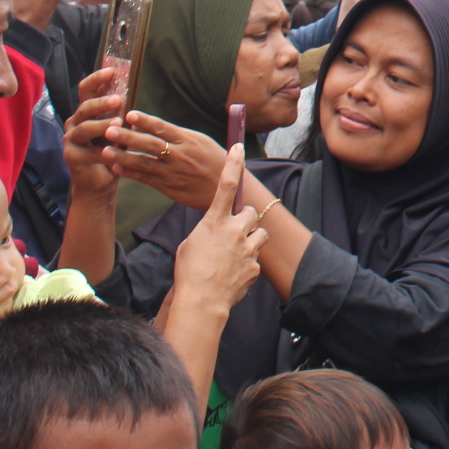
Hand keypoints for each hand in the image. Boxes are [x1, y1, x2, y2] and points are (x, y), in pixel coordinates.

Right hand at [63, 67, 125, 198]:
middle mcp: (75, 123)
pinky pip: (88, 152)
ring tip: (119, 123)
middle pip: (85, 107)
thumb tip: (132, 92)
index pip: (87, 90)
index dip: (97, 79)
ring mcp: (71, 139)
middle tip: (119, 99)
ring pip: (85, 128)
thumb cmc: (112, 150)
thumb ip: (121, 112)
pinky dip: (104, 151)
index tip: (112, 70)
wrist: (101, 181)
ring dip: (102, 125)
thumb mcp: (119, 128)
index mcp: (86, 112)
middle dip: (101, 102)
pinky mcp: (71, 157)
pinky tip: (115, 152)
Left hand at [103, 111, 228, 211]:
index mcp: (190, 140)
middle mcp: (181, 155)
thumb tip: (150, 124)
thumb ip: (177, 134)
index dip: (146, 121)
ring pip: (144, 163)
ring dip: (123, 157)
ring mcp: (174, 173)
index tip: (130, 114)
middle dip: (128, 137)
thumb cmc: (215, 161)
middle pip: (151, 144)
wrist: (228, 188)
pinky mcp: (169, 188)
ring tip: (105, 151)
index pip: (164, 128)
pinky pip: (146, 179)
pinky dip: (130, 173)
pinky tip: (116, 168)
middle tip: (109, 130)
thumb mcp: (202, 142)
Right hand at [170, 143, 267, 313]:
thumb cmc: (189, 272)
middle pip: (249, 213)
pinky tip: (234, 274)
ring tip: (235, 254)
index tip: (238, 147)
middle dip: (244, 220)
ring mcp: (248, 248)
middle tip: (233, 233)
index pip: (226, 186)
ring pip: (259, 234)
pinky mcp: (255, 265)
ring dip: (250, 240)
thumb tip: (219, 230)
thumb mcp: (191, 244)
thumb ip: (209, 231)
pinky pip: (255, 258)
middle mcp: (234, 230)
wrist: (201, 301)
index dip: (233, 164)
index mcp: (214, 222)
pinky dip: (247, 264)